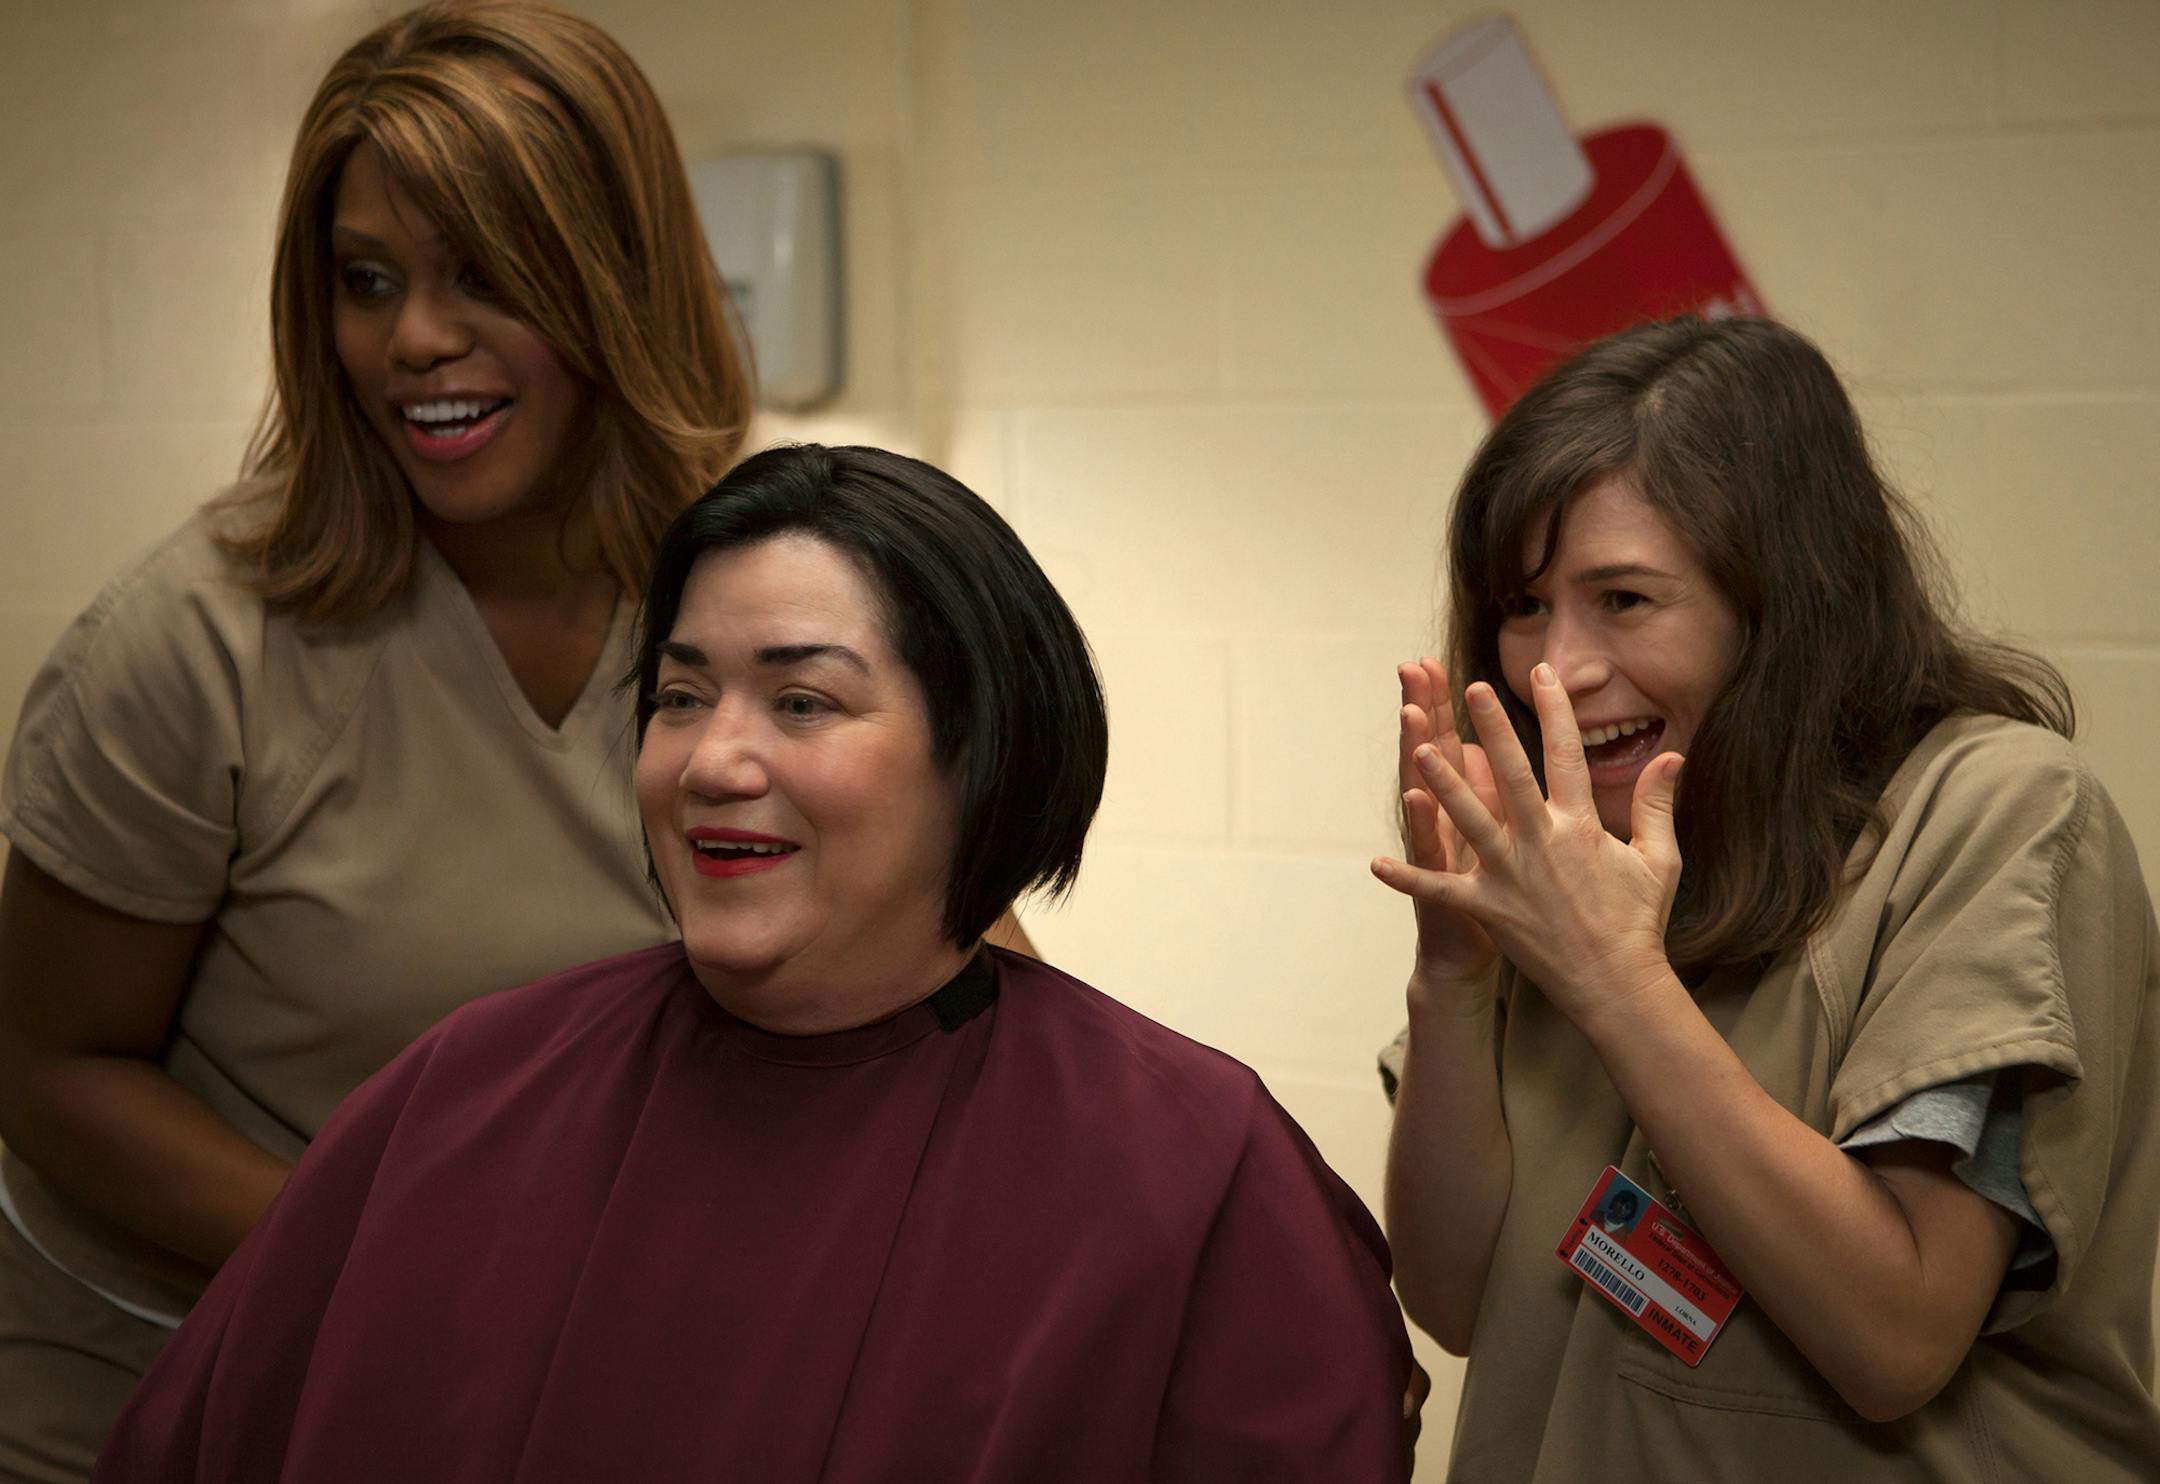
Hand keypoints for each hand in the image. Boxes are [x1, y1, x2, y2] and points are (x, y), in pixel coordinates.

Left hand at [1373, 663, 1681, 1027]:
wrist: (1617, 983)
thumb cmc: (1638, 920)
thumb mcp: (1660, 859)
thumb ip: (1658, 804)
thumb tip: (1674, 755)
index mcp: (1581, 827)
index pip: (1567, 755)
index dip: (1555, 710)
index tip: (1542, 672)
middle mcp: (1542, 843)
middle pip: (1512, 775)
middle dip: (1493, 729)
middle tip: (1472, 688)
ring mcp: (1512, 876)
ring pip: (1470, 821)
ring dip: (1443, 785)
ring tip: (1418, 750)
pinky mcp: (1489, 909)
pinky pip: (1442, 890)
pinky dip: (1409, 878)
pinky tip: (1376, 864)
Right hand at [1381, 659, 1498, 1000]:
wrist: (1471, 959)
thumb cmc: (1495, 897)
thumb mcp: (1499, 839)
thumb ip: (1497, 791)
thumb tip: (1485, 749)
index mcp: (1467, 807)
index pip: (1453, 744)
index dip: (1444, 705)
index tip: (1432, 662)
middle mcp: (1447, 824)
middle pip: (1434, 759)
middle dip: (1426, 714)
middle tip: (1414, 670)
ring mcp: (1443, 859)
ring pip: (1428, 808)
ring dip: (1421, 774)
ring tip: (1415, 737)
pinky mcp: (1446, 898)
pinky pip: (1428, 875)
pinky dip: (1412, 854)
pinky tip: (1413, 819)